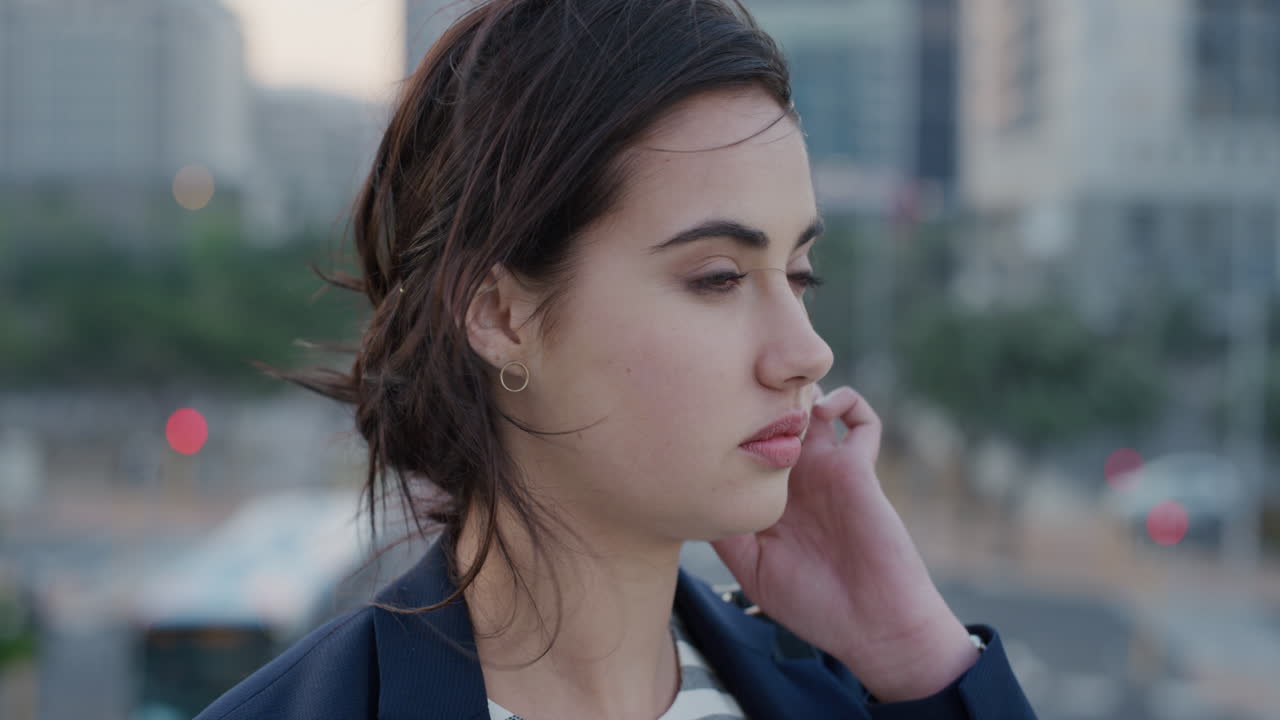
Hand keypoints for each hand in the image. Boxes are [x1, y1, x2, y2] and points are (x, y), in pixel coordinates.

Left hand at [711, 384, 978, 701]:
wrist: (874, 626)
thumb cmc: (813, 605)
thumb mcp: (753, 569)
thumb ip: (727, 530)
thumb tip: (692, 493)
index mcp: (766, 496)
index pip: (742, 444)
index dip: (727, 424)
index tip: (706, 414)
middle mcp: (794, 477)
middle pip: (773, 414)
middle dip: (758, 395)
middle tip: (743, 389)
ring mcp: (827, 469)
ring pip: (812, 404)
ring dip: (797, 393)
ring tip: (781, 401)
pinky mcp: (860, 468)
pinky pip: (861, 419)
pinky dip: (847, 402)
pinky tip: (825, 412)